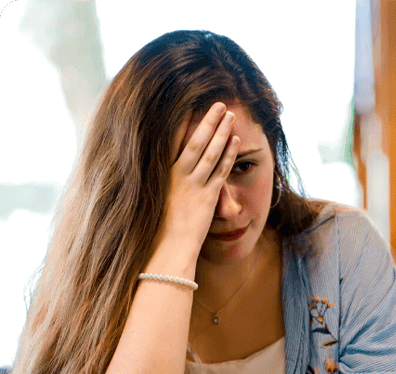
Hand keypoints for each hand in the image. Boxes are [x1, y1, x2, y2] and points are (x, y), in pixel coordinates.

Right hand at [153, 102, 240, 258]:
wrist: (167, 247)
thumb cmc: (161, 225)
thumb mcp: (159, 198)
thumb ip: (167, 182)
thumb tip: (171, 173)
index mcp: (163, 173)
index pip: (174, 141)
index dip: (184, 123)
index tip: (191, 106)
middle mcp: (178, 175)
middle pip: (196, 141)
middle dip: (208, 121)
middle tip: (219, 104)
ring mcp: (193, 185)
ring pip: (210, 152)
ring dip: (222, 132)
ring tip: (230, 115)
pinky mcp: (208, 196)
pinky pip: (221, 170)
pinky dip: (229, 154)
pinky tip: (236, 140)